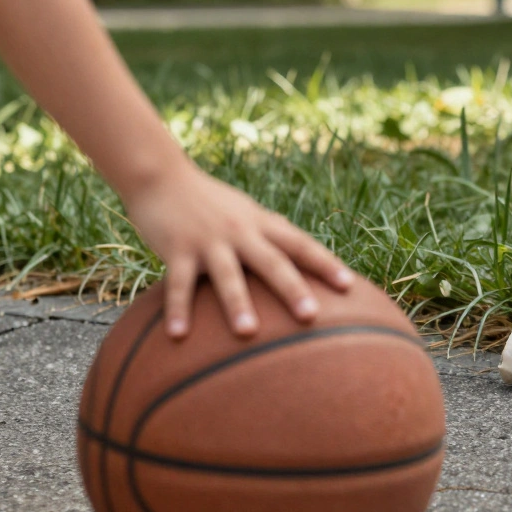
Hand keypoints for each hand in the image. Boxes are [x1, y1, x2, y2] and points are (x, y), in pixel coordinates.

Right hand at [121, 166, 353, 338]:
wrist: (161, 175)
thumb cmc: (210, 201)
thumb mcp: (247, 212)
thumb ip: (273, 232)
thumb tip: (305, 253)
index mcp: (261, 225)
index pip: (301, 245)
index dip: (326, 264)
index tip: (349, 287)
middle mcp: (240, 232)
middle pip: (272, 262)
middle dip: (292, 289)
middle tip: (311, 316)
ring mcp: (209, 241)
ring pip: (227, 275)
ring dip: (238, 304)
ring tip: (249, 333)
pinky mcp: (176, 249)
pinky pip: (178, 284)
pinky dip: (178, 310)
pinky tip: (178, 336)